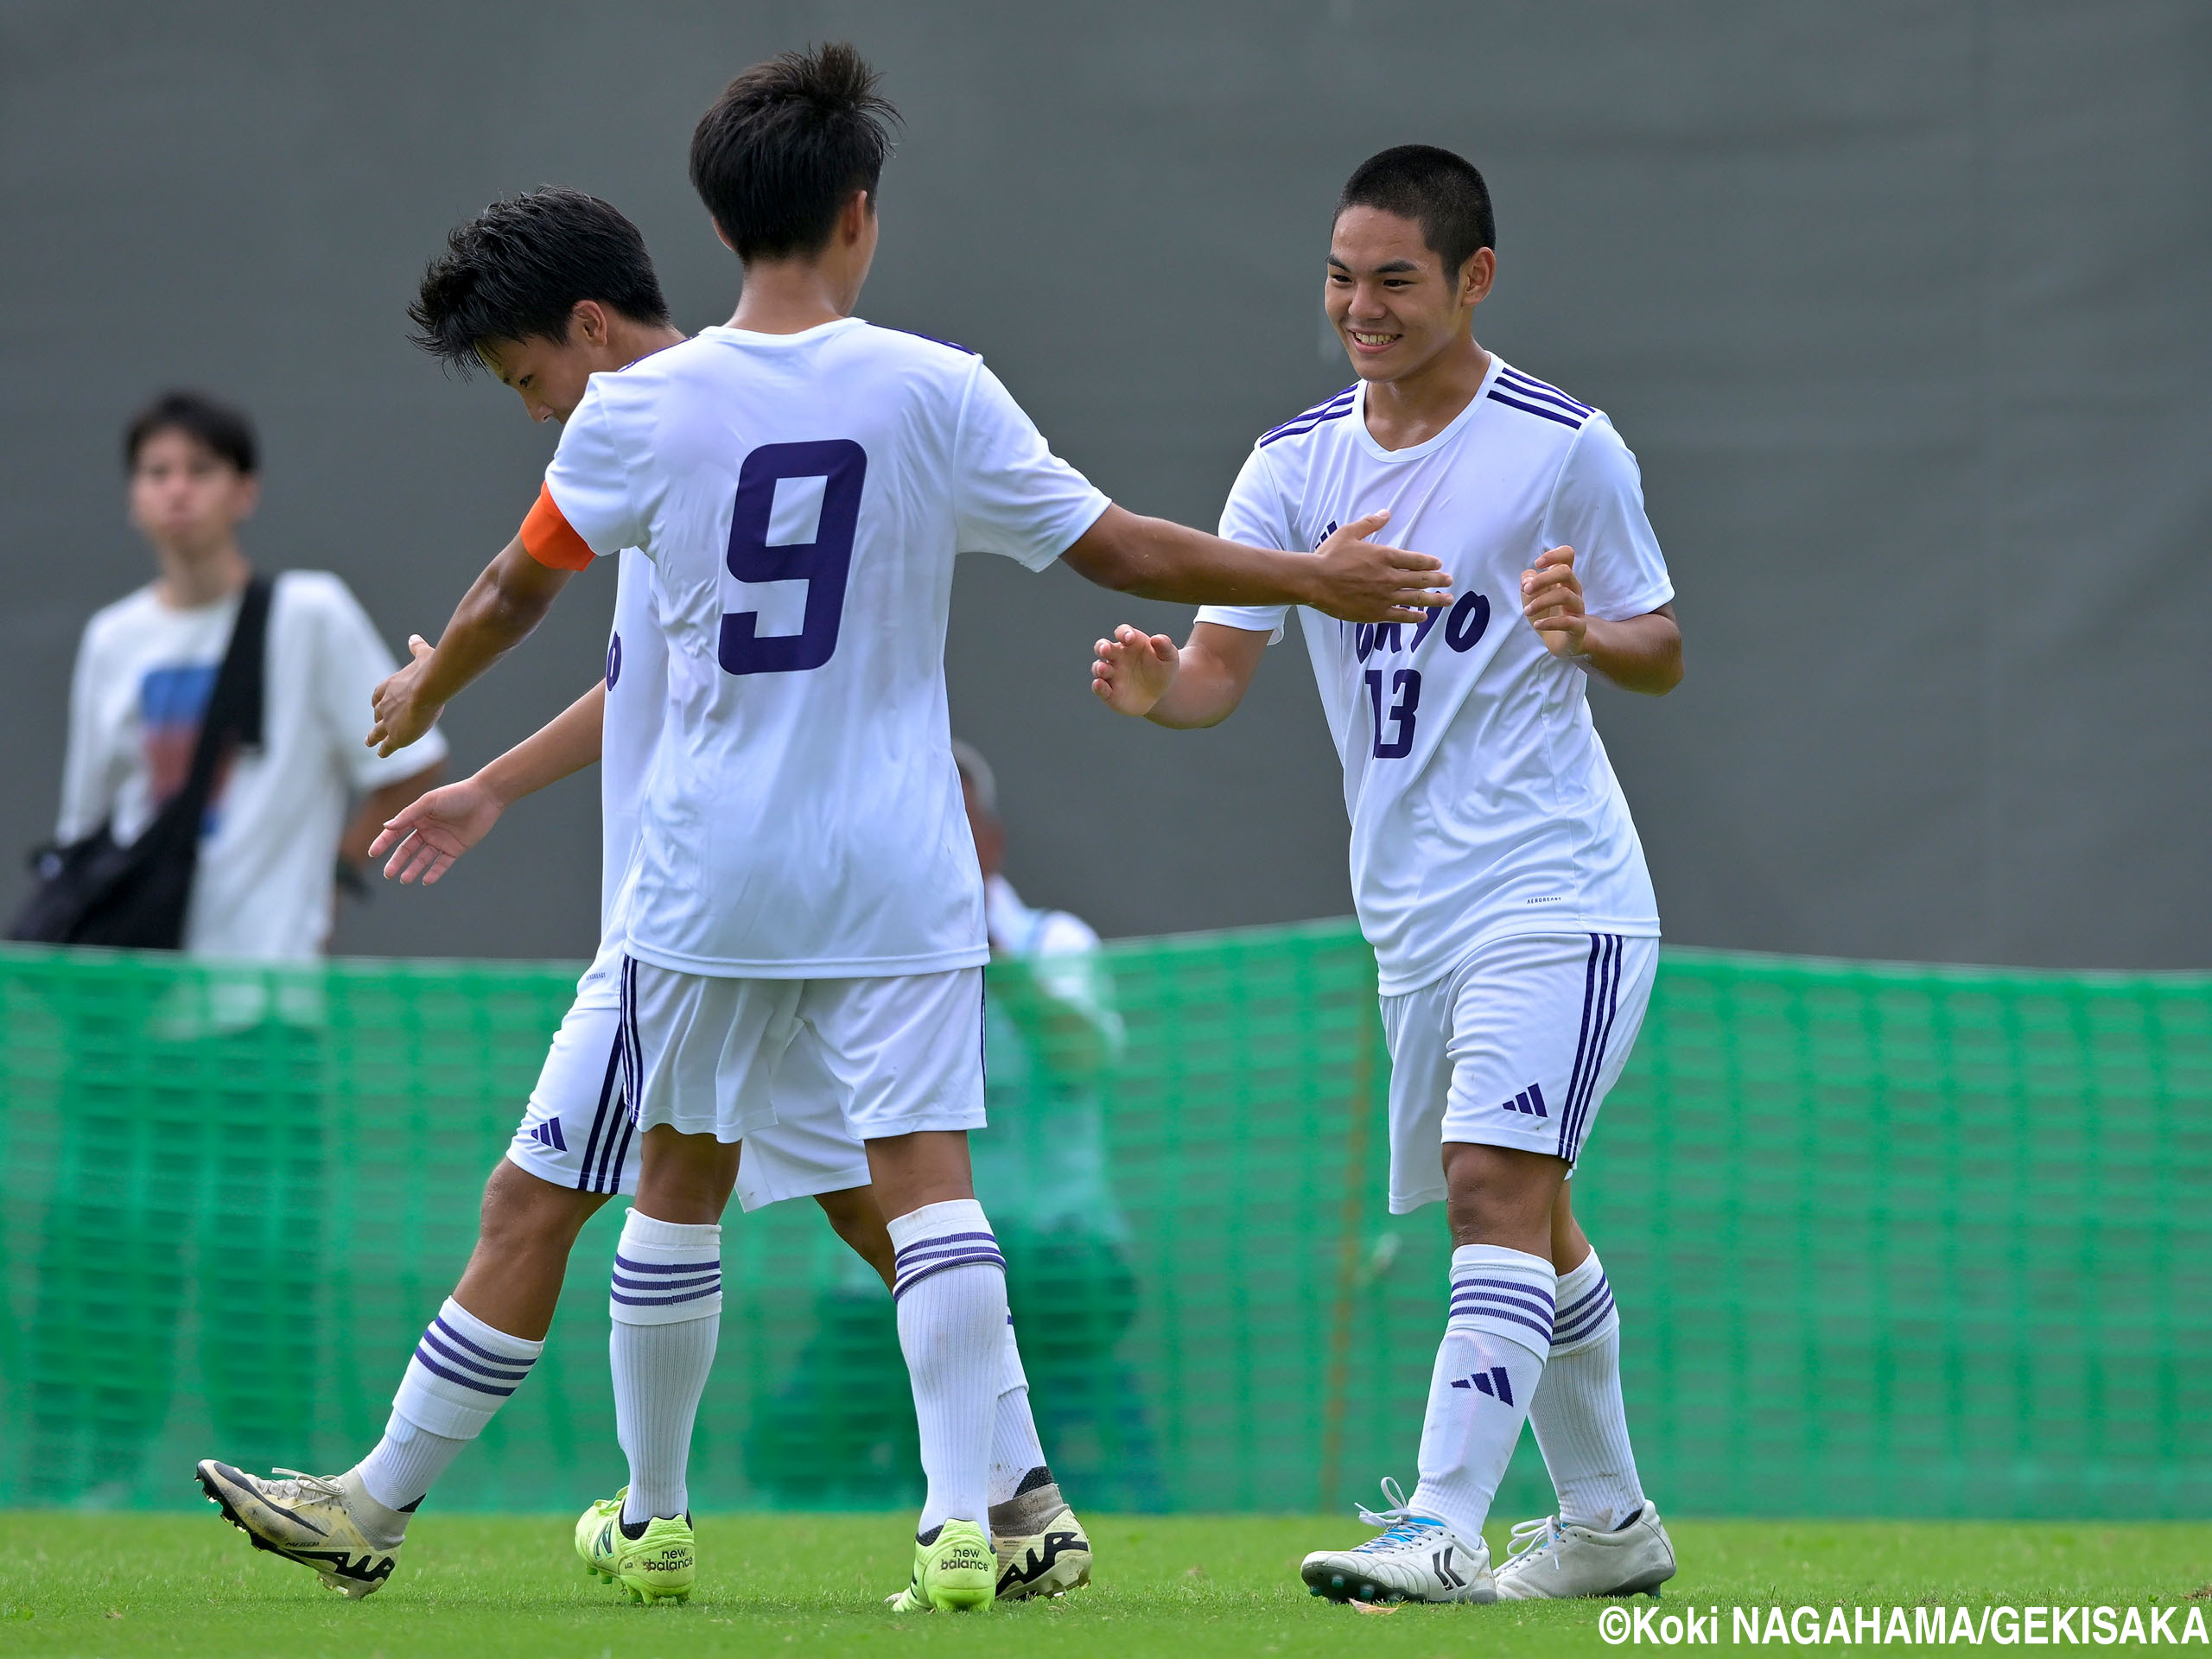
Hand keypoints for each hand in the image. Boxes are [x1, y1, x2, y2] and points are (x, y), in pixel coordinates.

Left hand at [367, 635, 441, 756]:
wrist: (427, 687)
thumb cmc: (427, 670)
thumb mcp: (422, 655)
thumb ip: (416, 648)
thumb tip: (414, 637)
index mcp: (389, 687)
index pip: (378, 696)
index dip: (378, 701)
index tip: (376, 705)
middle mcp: (384, 705)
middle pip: (377, 714)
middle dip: (377, 719)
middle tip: (376, 725)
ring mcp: (389, 722)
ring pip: (377, 732)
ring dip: (373, 737)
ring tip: (369, 742)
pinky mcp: (395, 736)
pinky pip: (387, 746)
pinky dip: (383, 750)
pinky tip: (381, 754)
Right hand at [368, 773, 506, 885]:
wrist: (485, 798)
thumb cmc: (456, 795)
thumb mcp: (429, 803)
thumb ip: (408, 815)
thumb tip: (386, 826)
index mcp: (418, 817)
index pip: (396, 832)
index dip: (383, 842)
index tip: (372, 853)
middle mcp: (427, 830)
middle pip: (407, 849)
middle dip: (397, 861)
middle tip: (388, 874)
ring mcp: (441, 840)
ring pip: (423, 858)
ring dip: (413, 869)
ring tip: (405, 879)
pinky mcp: (455, 849)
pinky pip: (442, 864)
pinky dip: (434, 872)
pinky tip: (425, 880)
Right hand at [1091, 624, 1179, 715]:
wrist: (1161, 694)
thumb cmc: (1163, 669)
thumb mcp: (1169, 657)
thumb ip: (1165, 646)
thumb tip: (1157, 638)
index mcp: (1130, 643)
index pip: (1122, 632)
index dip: (1123, 633)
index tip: (1130, 638)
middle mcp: (1116, 657)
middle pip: (1103, 647)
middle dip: (1102, 647)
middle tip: (1105, 649)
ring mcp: (1111, 675)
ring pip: (1098, 667)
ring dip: (1099, 668)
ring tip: (1104, 669)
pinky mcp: (1110, 693)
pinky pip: (1100, 688)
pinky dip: (1098, 687)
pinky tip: (1099, 684)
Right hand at [1307, 511, 1451, 623]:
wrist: (1315, 581)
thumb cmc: (1330, 556)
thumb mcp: (1349, 532)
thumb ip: (1370, 523)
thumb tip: (1386, 513)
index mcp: (1385, 556)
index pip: (1416, 560)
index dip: (1430, 562)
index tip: (1439, 564)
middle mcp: (1389, 577)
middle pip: (1421, 579)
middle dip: (1438, 580)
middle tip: (1450, 581)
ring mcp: (1384, 597)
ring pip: (1416, 598)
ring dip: (1434, 599)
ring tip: (1447, 600)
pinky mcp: (1376, 613)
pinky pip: (1400, 616)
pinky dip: (1414, 617)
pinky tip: (1423, 617)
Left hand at [1521, 545, 1586, 657]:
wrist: (1559, 641)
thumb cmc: (1546, 613)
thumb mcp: (1531, 596)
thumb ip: (1527, 582)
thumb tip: (1527, 578)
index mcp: (1563, 579)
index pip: (1567, 555)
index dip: (1554, 554)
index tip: (1537, 563)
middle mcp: (1573, 590)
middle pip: (1565, 572)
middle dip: (1543, 579)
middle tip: (1526, 590)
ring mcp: (1577, 608)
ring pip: (1565, 595)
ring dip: (1541, 601)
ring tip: (1526, 611)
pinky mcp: (1578, 627)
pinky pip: (1569, 622)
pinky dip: (1550, 622)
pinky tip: (1538, 625)